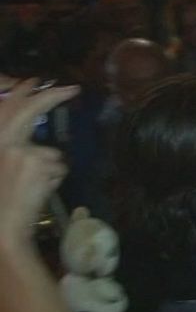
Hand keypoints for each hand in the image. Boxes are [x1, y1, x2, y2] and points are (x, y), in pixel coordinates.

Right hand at [0, 79, 78, 238]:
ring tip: (33, 189)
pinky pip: (59, 168)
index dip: (23, 91)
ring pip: (51, 152)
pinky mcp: (40, 164)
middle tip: (72, 88)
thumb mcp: (3, 165)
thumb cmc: (2, 201)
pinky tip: (39, 193)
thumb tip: (31, 137)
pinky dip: (55, 180)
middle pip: (31, 109)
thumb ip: (14, 147)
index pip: (8, 108)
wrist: (1, 230)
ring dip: (50, 168)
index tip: (37, 81)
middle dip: (51, 95)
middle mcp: (5, 142)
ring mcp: (23, 151)